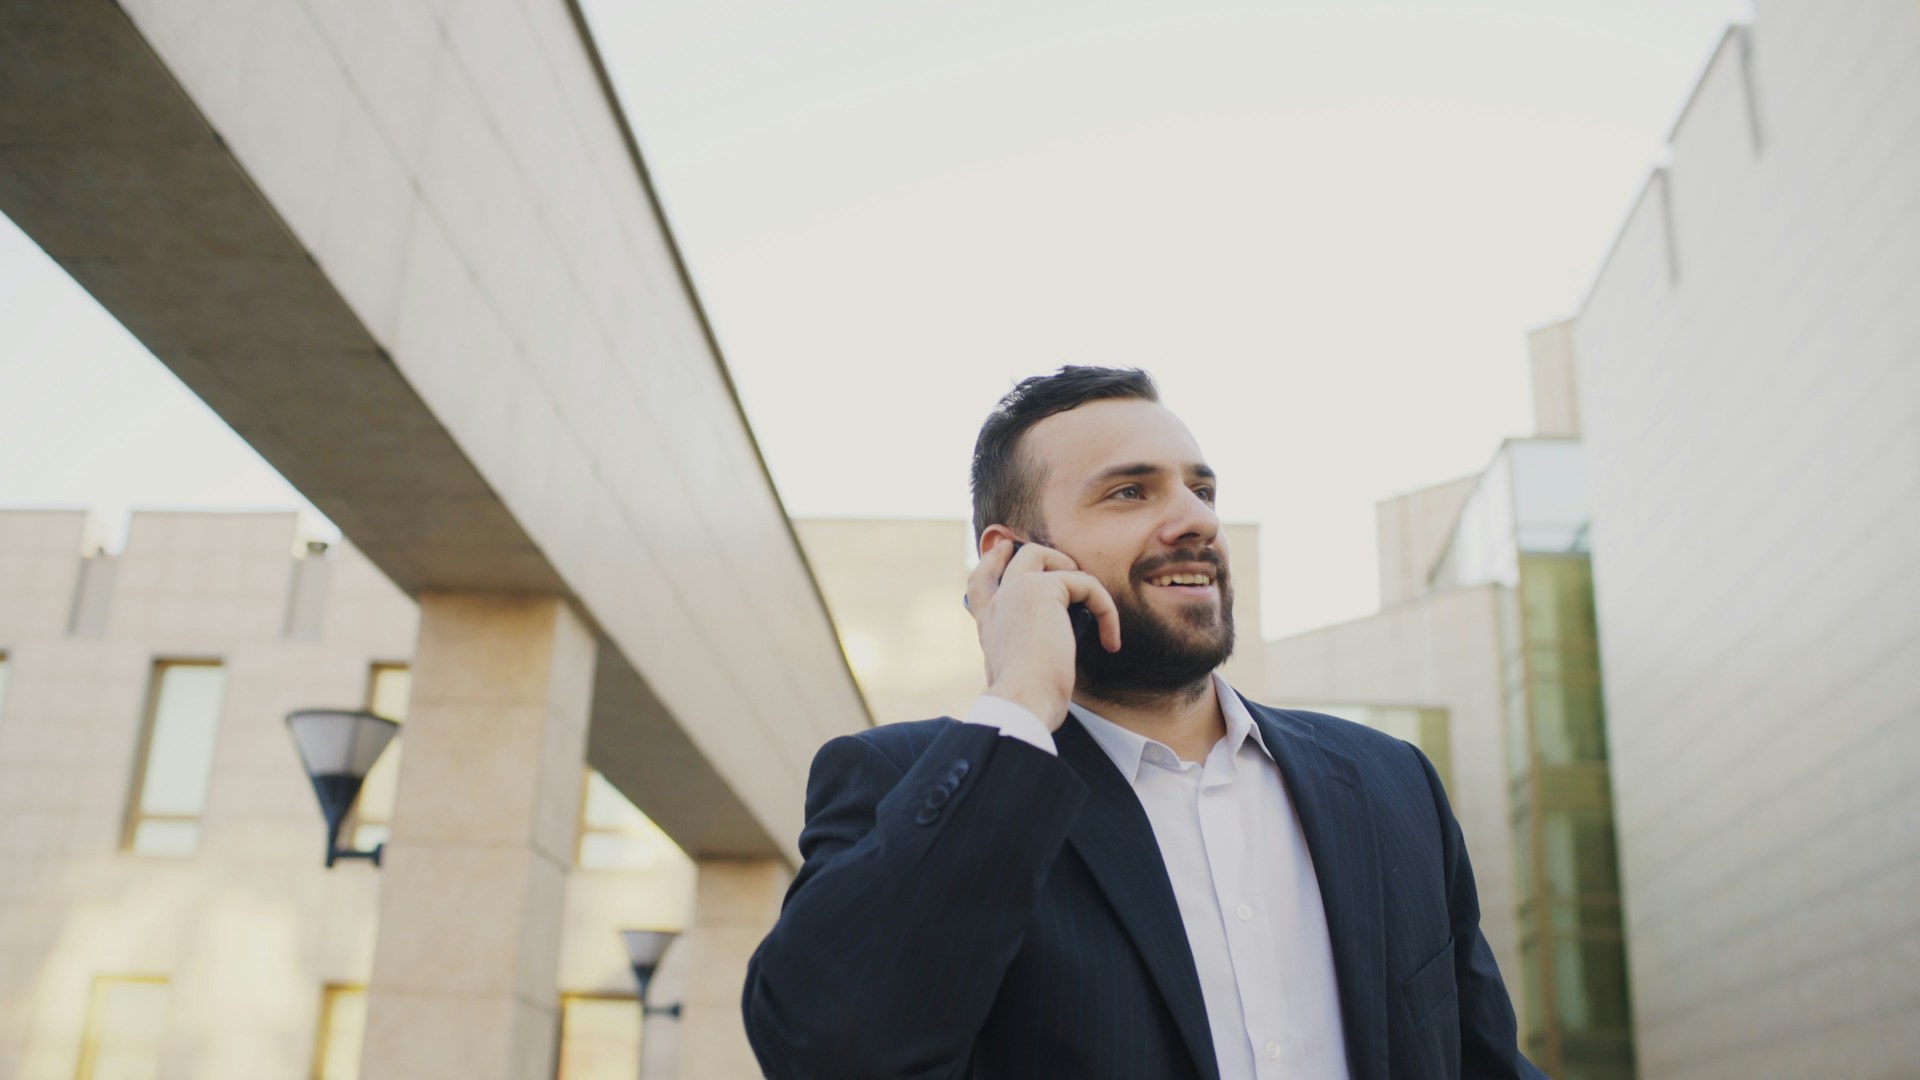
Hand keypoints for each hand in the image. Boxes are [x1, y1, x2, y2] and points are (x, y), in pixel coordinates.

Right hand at [964, 537, 1120, 729]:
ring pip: (1045, 555)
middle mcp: (998, 603)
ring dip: (1077, 575)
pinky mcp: (1043, 589)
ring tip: (1096, 607)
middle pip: (1017, 556)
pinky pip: (1084, 583)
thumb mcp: (1018, 669)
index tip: (1005, 549)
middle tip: (1073, 572)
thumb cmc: (1026, 699)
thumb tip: (1050, 646)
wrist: (1023, 700)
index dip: (993, 560)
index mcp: (988, 623)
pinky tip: (1110, 640)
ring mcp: (1017, 591)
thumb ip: (1024, 649)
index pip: (981, 581)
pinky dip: (1105, 609)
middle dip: (1048, 556)